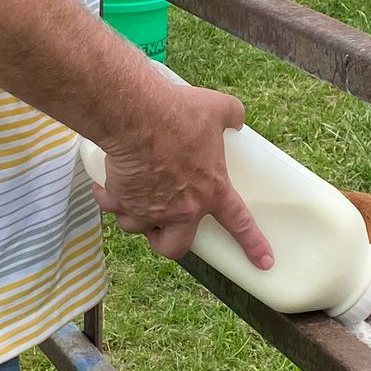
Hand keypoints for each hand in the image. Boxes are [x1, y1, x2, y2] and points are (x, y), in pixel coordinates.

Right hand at [93, 83, 273, 268]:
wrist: (138, 117)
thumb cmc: (178, 114)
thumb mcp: (215, 107)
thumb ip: (231, 114)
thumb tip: (237, 117)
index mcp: (211, 191)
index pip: (239, 223)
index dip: (253, 244)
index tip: (264, 262)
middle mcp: (181, 208)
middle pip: (175, 246)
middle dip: (168, 243)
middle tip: (164, 229)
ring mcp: (148, 209)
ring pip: (137, 228)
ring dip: (135, 217)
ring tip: (132, 196)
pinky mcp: (121, 200)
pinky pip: (111, 207)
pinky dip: (107, 198)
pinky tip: (106, 186)